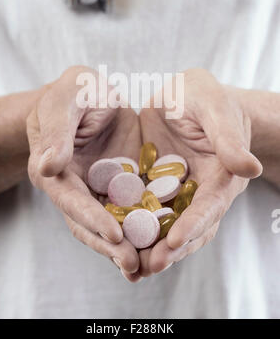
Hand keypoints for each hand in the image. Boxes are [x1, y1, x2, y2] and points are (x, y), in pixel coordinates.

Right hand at [27, 66, 141, 281]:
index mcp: (54, 169)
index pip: (71, 200)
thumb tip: (48, 166)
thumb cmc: (77, 89)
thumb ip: (57, 129)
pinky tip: (163, 243)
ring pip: (112, 224)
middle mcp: (75, 187)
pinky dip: (144, 227)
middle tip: (134, 264)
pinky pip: (132, 210)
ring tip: (149, 265)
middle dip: (111, 245)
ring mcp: (99, 190)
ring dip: (128, 246)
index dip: (91, 218)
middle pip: (90, 223)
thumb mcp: (68, 97)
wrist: (96, 93)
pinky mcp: (121, 187)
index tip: (115, 234)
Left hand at [139, 68, 261, 275]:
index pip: (209, 205)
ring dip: (149, 247)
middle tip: (148, 266)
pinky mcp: (153, 188)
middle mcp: (199, 191)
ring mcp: (175, 193)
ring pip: (164, 226)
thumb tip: (249, 168)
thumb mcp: (213, 106)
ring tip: (130, 266)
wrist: (184, 98)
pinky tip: (115, 240)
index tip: (174, 239)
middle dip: (169, 248)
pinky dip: (133, 228)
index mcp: (220, 176)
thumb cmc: (203, 97)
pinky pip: (143, 211)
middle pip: (187, 226)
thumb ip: (227, 136)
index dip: (193, 223)